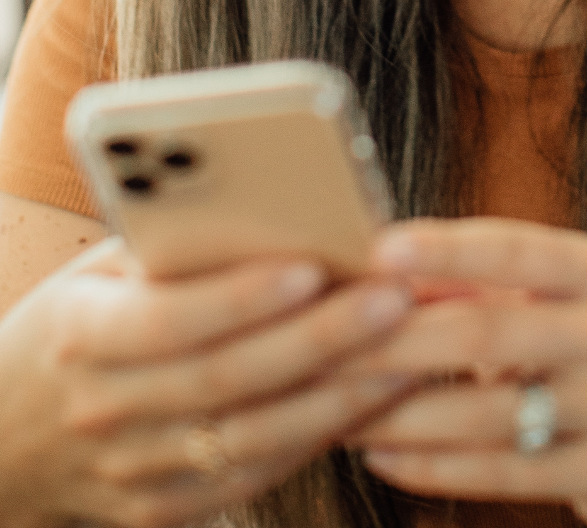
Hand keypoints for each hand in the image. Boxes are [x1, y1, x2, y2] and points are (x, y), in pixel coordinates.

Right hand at [0, 237, 411, 527]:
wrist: (14, 428)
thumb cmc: (73, 327)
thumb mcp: (103, 276)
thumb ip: (174, 255)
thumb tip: (270, 226)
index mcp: (82, 334)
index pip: (168, 319)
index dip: (241, 297)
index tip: (314, 267)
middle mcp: (107, 407)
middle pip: (229, 378)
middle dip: (320, 339)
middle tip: (393, 300)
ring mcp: (137, 468)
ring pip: (257, 436)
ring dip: (339, 395)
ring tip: (405, 353)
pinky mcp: (168, 504)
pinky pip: (258, 473)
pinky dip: (319, 436)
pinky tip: (370, 400)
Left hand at [348, 217, 586, 524]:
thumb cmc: (584, 322)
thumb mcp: (555, 286)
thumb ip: (483, 280)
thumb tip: (392, 277)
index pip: (514, 252)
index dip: (446, 251)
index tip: (378, 250)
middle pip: (480, 334)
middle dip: (389, 340)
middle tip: (316, 341)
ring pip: (479, 414)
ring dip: (391, 413)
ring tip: (325, 405)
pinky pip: (501, 474)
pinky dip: (430, 466)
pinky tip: (376, 453)